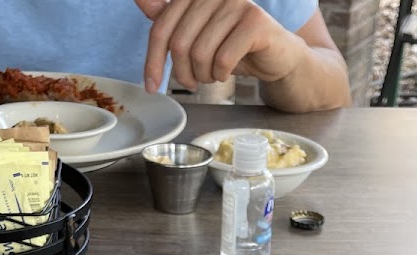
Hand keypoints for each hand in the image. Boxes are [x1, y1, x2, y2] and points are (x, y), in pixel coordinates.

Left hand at [133, 0, 305, 92]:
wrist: (276, 56)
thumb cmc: (234, 46)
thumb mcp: (196, 34)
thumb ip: (169, 18)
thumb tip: (141, 0)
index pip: (161, 26)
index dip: (152, 60)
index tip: (151, 85)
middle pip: (179, 43)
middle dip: (181, 73)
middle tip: (191, 83)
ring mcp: (237, 3)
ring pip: (200, 53)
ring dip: (203, 76)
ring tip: (211, 77)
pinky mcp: (255, 22)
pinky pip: (223, 58)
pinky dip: (221, 75)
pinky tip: (226, 73)